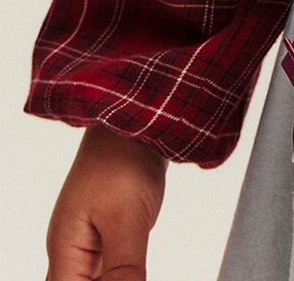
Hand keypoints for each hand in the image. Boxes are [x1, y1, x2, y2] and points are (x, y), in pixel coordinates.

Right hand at [45, 124, 166, 280]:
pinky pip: (106, 268)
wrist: (135, 122)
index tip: (123, 279)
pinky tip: (134, 272)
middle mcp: (70, 251)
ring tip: (133, 270)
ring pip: (91, 279)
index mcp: (65, 252)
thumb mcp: (126, 220)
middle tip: (130, 274)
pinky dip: (119, 274)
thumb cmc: (122, 160)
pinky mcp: (107, 231)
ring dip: (113, 278)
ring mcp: (88, 240)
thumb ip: (123, 267)